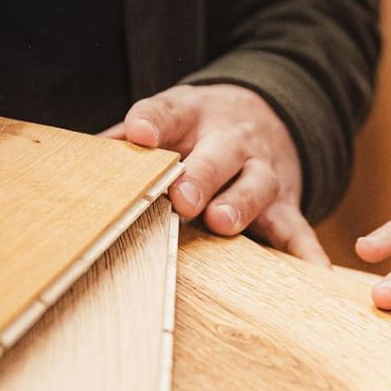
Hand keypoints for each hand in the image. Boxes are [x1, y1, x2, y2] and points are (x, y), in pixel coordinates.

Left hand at [104, 83, 327, 264]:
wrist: (266, 116)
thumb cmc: (197, 133)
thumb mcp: (166, 122)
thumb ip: (125, 144)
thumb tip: (74, 165)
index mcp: (193, 116)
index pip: (168, 114)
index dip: (153, 123)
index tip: (138, 134)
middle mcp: (232, 142)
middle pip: (219, 155)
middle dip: (201, 176)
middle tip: (182, 198)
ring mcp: (263, 173)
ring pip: (256, 187)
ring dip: (240, 204)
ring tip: (222, 222)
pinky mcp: (286, 205)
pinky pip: (298, 231)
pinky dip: (307, 254)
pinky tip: (315, 277)